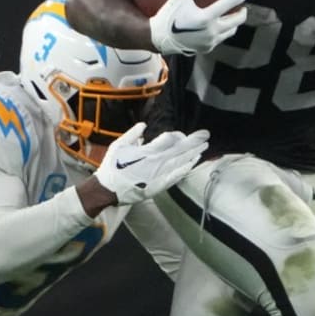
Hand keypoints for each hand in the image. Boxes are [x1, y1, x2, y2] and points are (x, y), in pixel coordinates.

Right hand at [93, 122, 209, 204]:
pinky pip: (176, 177)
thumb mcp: (118, 145)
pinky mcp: (159, 186)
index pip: (169, 139)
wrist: (108, 190)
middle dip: (194, 141)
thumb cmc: (112, 167)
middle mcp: (156, 163)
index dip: (177, 135)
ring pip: (181, 163)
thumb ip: (132, 134)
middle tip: (206, 134)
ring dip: (194, 154)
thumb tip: (144, 125)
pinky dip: (185, 169)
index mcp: (146, 152)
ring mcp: (159, 175)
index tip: (179, 135)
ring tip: (204, 147)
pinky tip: (193, 164)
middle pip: (180, 150)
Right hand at [149, 0, 250, 55]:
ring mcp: (210, 41)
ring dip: (233, 24)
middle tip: (241, 7)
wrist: (158, 39)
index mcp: (205, 18)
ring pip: (230, 31)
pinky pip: (219, 39)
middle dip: (242, 13)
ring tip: (231, 17)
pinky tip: (217, 27)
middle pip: (237, 21)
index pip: (229, 3)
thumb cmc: (167, 16)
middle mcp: (211, 31)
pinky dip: (221, 32)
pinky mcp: (206, 48)